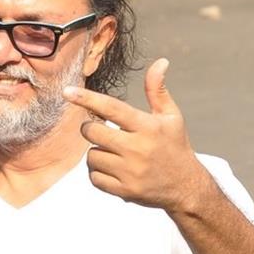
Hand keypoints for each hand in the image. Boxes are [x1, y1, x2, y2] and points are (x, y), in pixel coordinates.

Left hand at [63, 58, 207, 213]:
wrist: (186, 187)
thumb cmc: (174, 146)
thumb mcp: (171, 117)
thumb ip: (158, 90)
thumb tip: (160, 62)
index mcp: (148, 127)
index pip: (112, 108)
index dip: (87, 98)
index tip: (67, 91)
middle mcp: (138, 149)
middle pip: (93, 132)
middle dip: (90, 128)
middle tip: (101, 130)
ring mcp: (130, 172)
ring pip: (91, 156)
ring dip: (96, 152)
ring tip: (114, 153)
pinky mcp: (124, 191)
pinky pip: (94, 177)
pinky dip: (98, 172)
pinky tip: (113, 169)